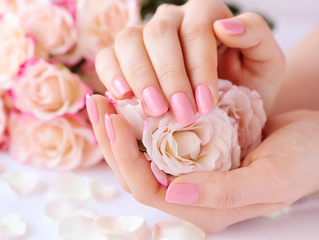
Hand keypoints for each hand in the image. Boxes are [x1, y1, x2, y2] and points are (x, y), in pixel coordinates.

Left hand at [86, 94, 318, 231]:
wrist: (312, 142)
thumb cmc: (299, 162)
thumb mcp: (271, 179)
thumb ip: (225, 193)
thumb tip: (174, 193)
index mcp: (201, 208)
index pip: (146, 188)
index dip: (125, 157)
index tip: (113, 119)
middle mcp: (188, 193)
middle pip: (134, 171)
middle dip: (111, 140)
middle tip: (96, 104)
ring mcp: (187, 171)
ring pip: (139, 154)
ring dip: (118, 128)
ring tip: (101, 100)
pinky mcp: (190, 151)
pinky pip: (153, 138)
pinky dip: (136, 120)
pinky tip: (127, 101)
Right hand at [95, 0, 284, 127]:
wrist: (227, 108)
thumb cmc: (246, 87)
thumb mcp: (265, 64)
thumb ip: (256, 37)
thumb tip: (225, 25)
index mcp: (205, 15)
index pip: (196, 30)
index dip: (199, 67)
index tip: (206, 106)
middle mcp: (171, 20)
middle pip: (159, 33)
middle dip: (170, 76)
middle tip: (180, 113)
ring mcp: (143, 37)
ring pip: (129, 41)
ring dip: (141, 77)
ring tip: (155, 110)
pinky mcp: (122, 59)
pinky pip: (108, 57)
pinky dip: (111, 75)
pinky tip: (123, 96)